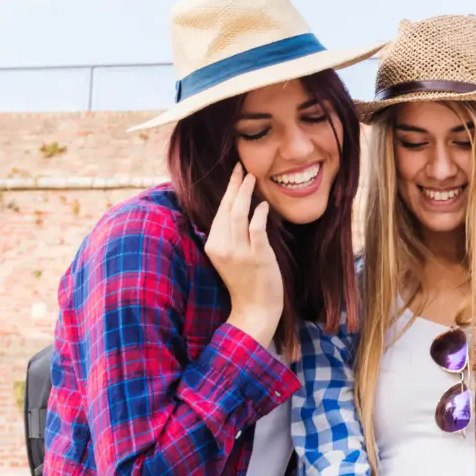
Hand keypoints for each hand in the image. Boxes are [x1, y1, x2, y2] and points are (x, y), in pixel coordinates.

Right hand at [204, 163, 284, 346]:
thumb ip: (230, 235)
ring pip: (238, 215)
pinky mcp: (257, 257)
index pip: (219, 211)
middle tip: (243, 167)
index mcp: (213, 245)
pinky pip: (256, 230)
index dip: (228, 190)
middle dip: (235, 185)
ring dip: (245, 194)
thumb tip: (237, 209)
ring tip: (252, 178)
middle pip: (226, 208)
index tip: (235, 173)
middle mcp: (222, 247)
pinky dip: (259, 214)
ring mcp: (239, 252)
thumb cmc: (246, 282)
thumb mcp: (229, 256)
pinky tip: (263, 205)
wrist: (255, 309)